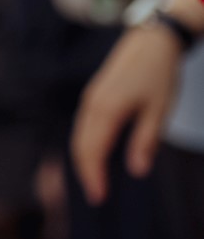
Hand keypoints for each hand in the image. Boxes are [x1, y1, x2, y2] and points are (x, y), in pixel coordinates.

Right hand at [74, 16, 182, 207]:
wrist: (152, 41)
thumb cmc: (160, 75)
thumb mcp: (160, 110)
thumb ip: (145, 141)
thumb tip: (137, 171)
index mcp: (106, 110)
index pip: (92, 151)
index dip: (93, 176)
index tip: (99, 198)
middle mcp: (91, 105)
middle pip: (80, 146)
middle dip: (85, 172)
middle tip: (96, 196)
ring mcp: (90, 99)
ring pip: (79, 136)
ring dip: (84, 159)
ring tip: (95, 180)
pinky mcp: (94, 96)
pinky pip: (83, 126)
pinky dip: (86, 145)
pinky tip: (97, 154)